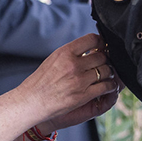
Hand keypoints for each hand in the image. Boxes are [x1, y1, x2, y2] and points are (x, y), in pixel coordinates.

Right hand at [0, 33, 118, 140]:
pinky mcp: (83, 95)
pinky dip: (110, 86)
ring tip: (105, 75)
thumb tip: (90, 48)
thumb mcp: (53, 59)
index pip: (92, 39)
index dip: (101, 42)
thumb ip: (71, 53)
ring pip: (106, 71)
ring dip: (109, 73)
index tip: (102, 46)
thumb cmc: (40, 81)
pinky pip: (106, 87)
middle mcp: (73, 65)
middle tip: (103, 64)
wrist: (31, 101)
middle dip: (105, 60)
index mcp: (65, 52)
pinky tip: (108, 86)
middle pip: (102, 56)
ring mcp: (79, 80)